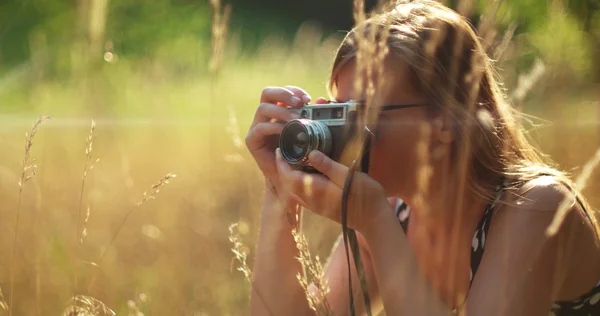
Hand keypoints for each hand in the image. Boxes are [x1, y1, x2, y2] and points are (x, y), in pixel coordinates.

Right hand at [245, 86, 327, 199]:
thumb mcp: (310, 132)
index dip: (293, 90)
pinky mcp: (252, 140)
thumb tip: (321, 99)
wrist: (289, 179)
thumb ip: (314, 116)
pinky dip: (274, 127)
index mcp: (277, 110)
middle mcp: (264, 116)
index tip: (308, 98)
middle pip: (267, 93)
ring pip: (263, 108)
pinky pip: (260, 128)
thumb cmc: (300, 154)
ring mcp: (256, 127)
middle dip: (284, 94)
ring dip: (281, 111)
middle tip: (299, 102)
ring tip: (296, 119)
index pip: (281, 91)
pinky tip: (286, 131)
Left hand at [275, 147, 392, 231]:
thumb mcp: (348, 176)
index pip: (289, 176)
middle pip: (288, 184)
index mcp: (316, 190)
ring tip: (292, 161)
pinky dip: (297, 183)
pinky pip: (302, 195)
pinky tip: (305, 175)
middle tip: (283, 152)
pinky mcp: (321, 208)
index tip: (279, 150)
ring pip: (294, 190)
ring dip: (289, 176)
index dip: (281, 163)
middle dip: (283, 168)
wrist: (373, 220)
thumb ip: (328, 166)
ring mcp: (316, 206)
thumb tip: (311, 153)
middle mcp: (311, 200)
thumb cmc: (365, 196)